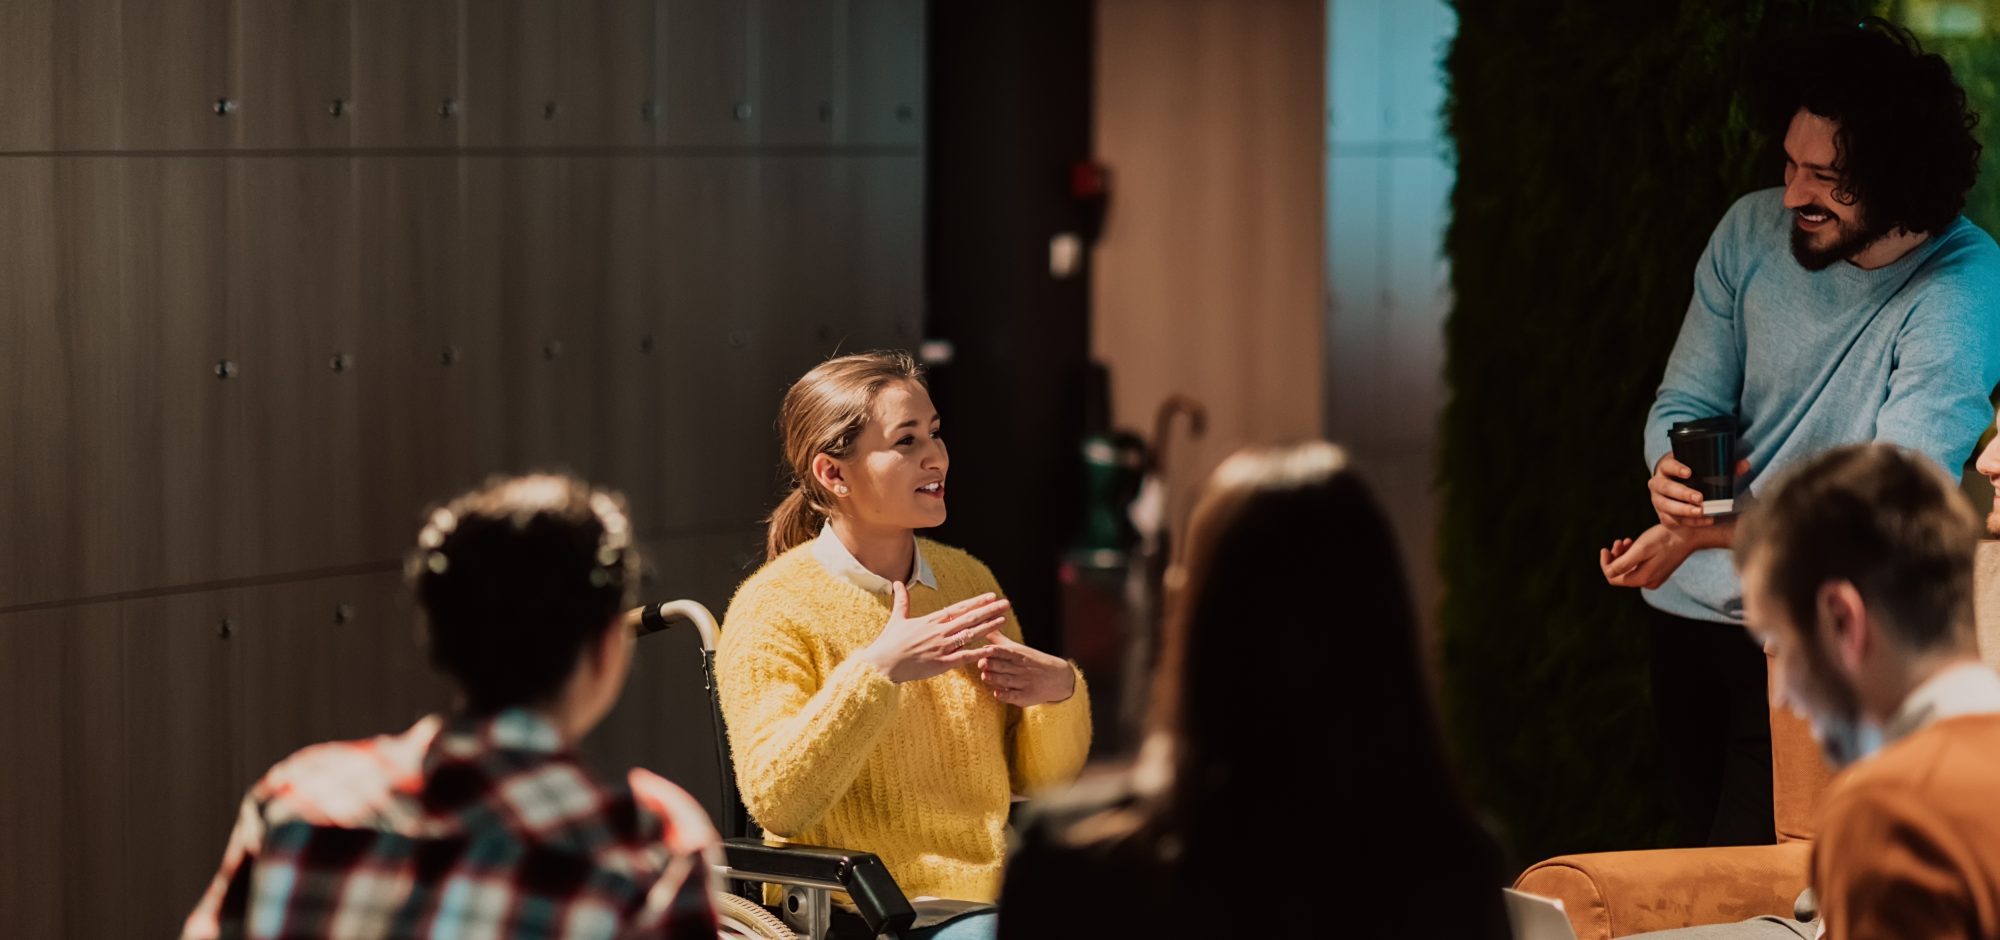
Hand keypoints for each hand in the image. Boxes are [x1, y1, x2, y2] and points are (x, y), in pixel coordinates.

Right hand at [859, 582, 1010, 683]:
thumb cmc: (889, 643)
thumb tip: (898, 582)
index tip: (991, 596)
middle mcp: (939, 631)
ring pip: (970, 635)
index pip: (959, 608)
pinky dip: (978, 652)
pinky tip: (992, 649)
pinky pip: (964, 656)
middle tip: (1006, 604)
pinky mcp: (941, 663)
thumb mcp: (897, 618)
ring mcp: (941, 647)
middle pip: (969, 618)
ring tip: (1004, 620)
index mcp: (931, 620)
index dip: (977, 602)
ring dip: (988, 627)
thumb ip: (902, 600)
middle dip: (989, 610)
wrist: (881, 664)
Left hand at [975, 634, 1076, 706]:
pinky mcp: (1026, 696)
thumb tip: (983, 621)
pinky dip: (1004, 695)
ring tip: (985, 676)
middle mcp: (1020, 668)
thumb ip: (997, 639)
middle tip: (980, 664)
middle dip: (989, 664)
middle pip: (1001, 665)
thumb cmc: (1031, 661)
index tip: (983, 650)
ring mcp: (1023, 682)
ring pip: (1005, 680)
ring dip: (993, 679)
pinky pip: (1013, 696)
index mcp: (1017, 655)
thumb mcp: (1017, 648)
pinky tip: (997, 693)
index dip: (992, 650)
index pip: (1003, 651)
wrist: (1058, 677)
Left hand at [1600, 524, 1699, 589]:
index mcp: (1643, 579)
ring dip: (1623, 554)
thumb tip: (1609, 572)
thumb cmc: (1664, 539)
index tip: (1605, 548)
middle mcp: (1648, 583)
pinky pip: (1638, 566)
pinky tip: (1633, 543)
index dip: (1605, 563)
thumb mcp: (1640, 549)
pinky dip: (1633, 555)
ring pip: (1629, 569)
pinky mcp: (1658, 570)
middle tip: (1619, 541)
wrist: (1689, 534)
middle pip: (1620, 574)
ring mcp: (1654, 577)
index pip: (1613, 578)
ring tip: (1626, 540)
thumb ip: (1623, 563)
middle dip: (1615, 557)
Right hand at [1650, 455, 1749, 527]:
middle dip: (1683, 493)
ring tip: (1701, 512)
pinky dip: (1689, 522)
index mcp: (1666, 467)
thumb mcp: (1705, 469)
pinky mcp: (1662, 515)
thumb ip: (1726, 467)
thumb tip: (1744, 465)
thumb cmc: (1695, 477)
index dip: (1676, 468)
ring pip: (1666, 505)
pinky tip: (1705, 520)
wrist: (1679, 492)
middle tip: (1700, 498)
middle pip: (1666, 488)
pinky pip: (1672, 520)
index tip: (1689, 473)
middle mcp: (1658, 483)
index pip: (1667, 466)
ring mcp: (1658, 500)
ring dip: (1684, 510)